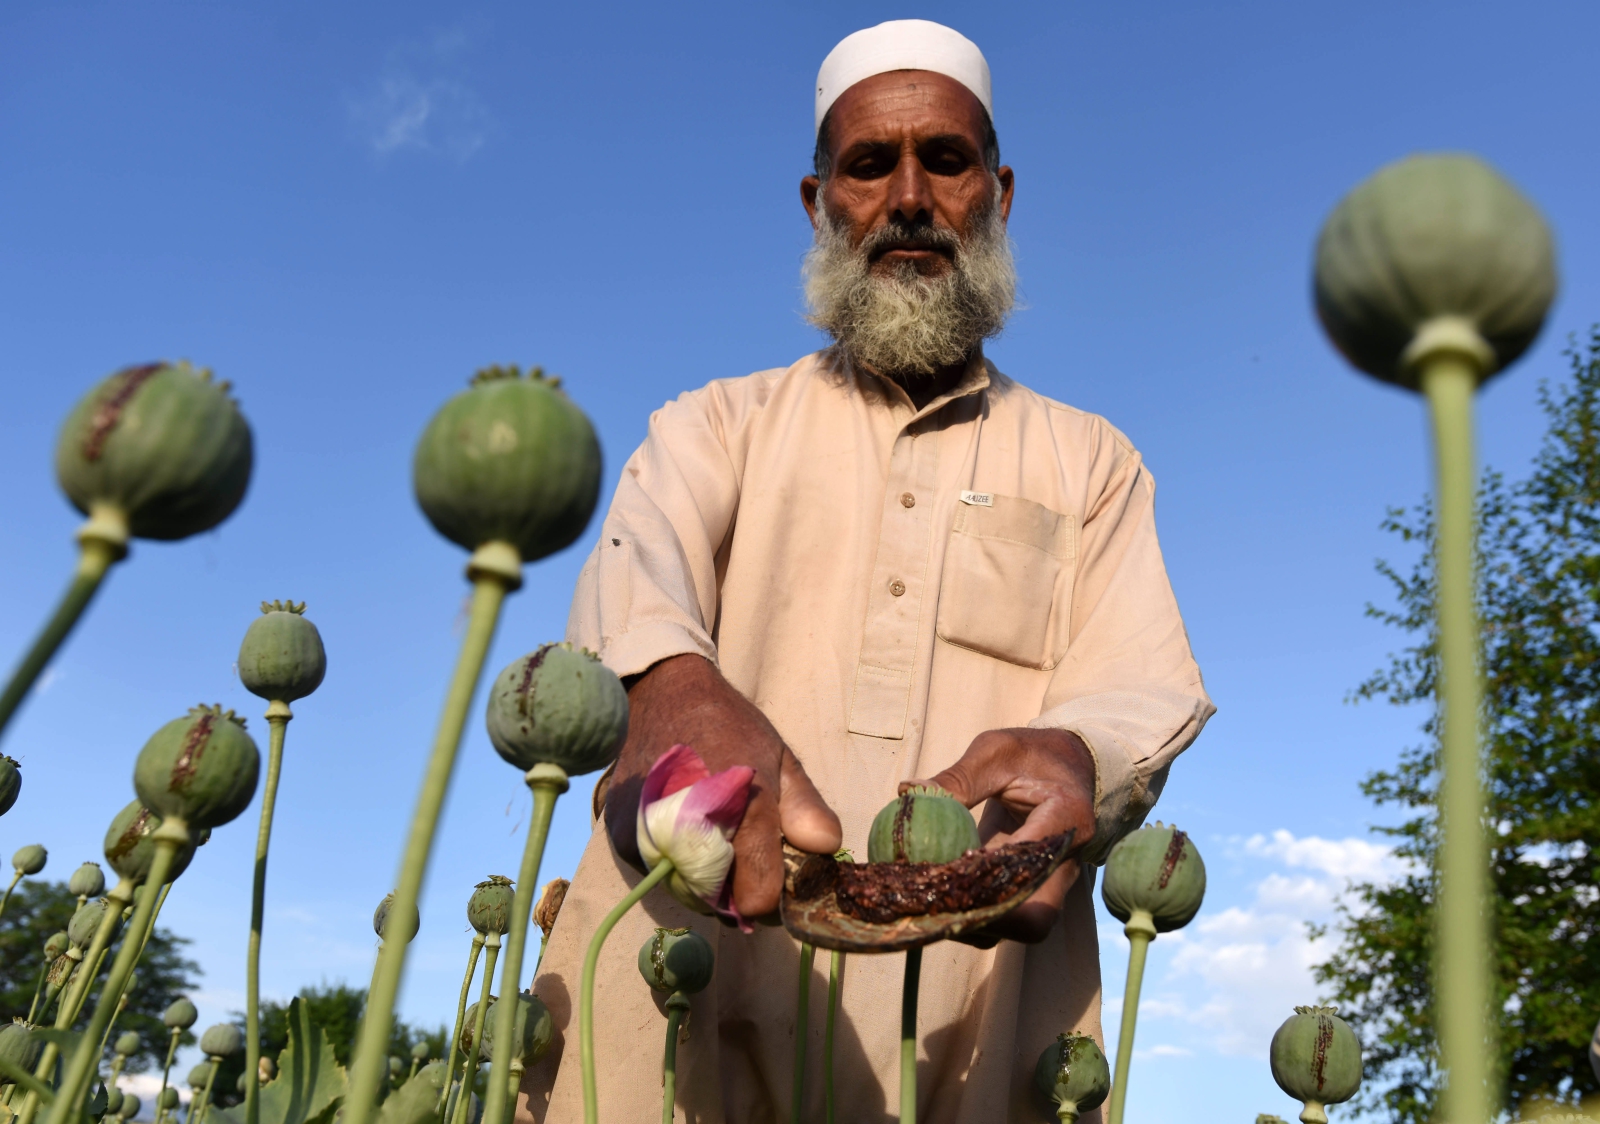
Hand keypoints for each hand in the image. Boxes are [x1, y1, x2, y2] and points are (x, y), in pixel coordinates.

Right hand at [603, 654, 841, 919]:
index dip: (773, 895)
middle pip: (721, 903)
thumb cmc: (729, 726)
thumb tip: (825, 850)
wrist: (662, 693)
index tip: (777, 878)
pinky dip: (677, 866)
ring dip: (707, 883)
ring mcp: (651, 836)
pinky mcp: (624, 837)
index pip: (757, 896)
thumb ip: (806, 809)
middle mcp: (691, 827)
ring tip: (718, 842)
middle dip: (740, 891)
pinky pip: (659, 875)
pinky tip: (687, 832)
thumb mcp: (779, 757)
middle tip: (748, 859)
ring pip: (688, 893)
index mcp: (741, 805)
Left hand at [912, 727, 1096, 942]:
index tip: (943, 879)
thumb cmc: (1030, 753)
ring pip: (1021, 927)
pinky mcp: (1033, 889)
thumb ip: (958, 777)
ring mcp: (1052, 882)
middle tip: (931, 909)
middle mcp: (1066, 860)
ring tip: (929, 907)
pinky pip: (1010, 917)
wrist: (1064, 764)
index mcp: (1066, 819)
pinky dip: (976, 917)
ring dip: (976, 926)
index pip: (1028, 866)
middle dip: (982, 922)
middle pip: (1033, 919)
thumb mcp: (996, 752)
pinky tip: (939, 900)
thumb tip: (907, 792)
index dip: (986, 883)